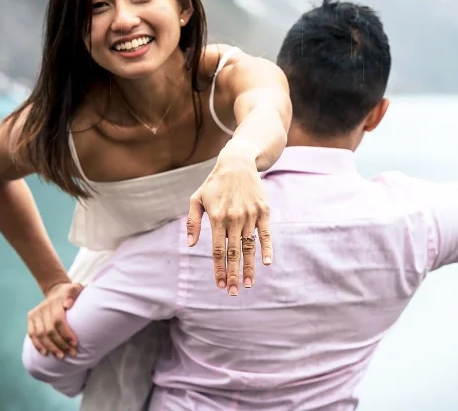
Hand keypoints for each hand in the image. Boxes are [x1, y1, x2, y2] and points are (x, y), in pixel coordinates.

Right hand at [27, 281, 82, 357]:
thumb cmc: (71, 292)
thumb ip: (73, 294)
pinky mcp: (30, 317)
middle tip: (71, 353)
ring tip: (60, 356)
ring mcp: (36, 312)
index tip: (74, 344)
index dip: (66, 334)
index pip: (58, 320)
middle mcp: (43, 307)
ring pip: (41, 334)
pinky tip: (45, 353)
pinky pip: (32, 334)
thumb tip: (67, 304)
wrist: (56, 289)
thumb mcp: (76, 288)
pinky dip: (38, 344)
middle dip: (61, 344)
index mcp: (55, 301)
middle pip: (50, 330)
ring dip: (50, 347)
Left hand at [187, 142, 272, 295]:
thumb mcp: (197, 199)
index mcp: (217, 218)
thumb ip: (192, 222)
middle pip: (233, 253)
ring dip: (249, 267)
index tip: (220, 285)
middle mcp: (234, 218)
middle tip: (233, 292)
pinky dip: (267, 248)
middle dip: (233, 274)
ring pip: (249, 246)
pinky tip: (267, 263)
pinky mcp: (263, 211)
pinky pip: (265, 234)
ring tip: (248, 284)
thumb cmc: (215, 183)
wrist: (238, 163)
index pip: (217, 250)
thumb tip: (190, 244)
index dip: (219, 269)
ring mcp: (250, 215)